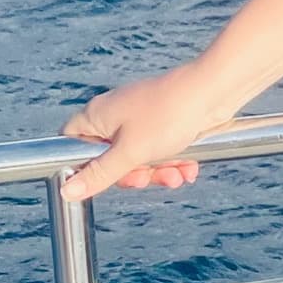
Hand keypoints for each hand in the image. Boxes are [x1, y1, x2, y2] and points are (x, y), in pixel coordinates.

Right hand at [60, 62, 234, 200]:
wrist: (215, 91)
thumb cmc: (168, 115)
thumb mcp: (130, 153)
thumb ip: (99, 174)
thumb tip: (67, 191)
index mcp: (97, 115)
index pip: (70, 143)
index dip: (82, 165)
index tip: (103, 179)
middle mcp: (115, 115)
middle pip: (109, 158)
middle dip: (133, 174)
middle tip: (146, 178)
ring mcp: (141, 118)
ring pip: (139, 158)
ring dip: (158, 171)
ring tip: (177, 174)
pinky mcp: (164, 122)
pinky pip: (160, 150)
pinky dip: (173, 161)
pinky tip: (189, 168)